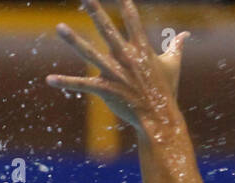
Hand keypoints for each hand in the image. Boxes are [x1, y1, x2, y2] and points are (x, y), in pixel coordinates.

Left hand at [46, 0, 188, 132]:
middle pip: (108, 29)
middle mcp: (126, 57)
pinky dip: (66, 83)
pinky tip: (49, 79)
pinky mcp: (106, 90)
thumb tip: (185, 34)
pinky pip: (82, 84)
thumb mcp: (172, 66)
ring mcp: (115, 73)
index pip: (133, 20)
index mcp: (141, 49)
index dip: (126, 5)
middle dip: (96, 11)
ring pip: (90, 52)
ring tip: (59, 27)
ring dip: (73, 40)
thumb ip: (176, 47)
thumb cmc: (166, 91)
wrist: (159, 118)